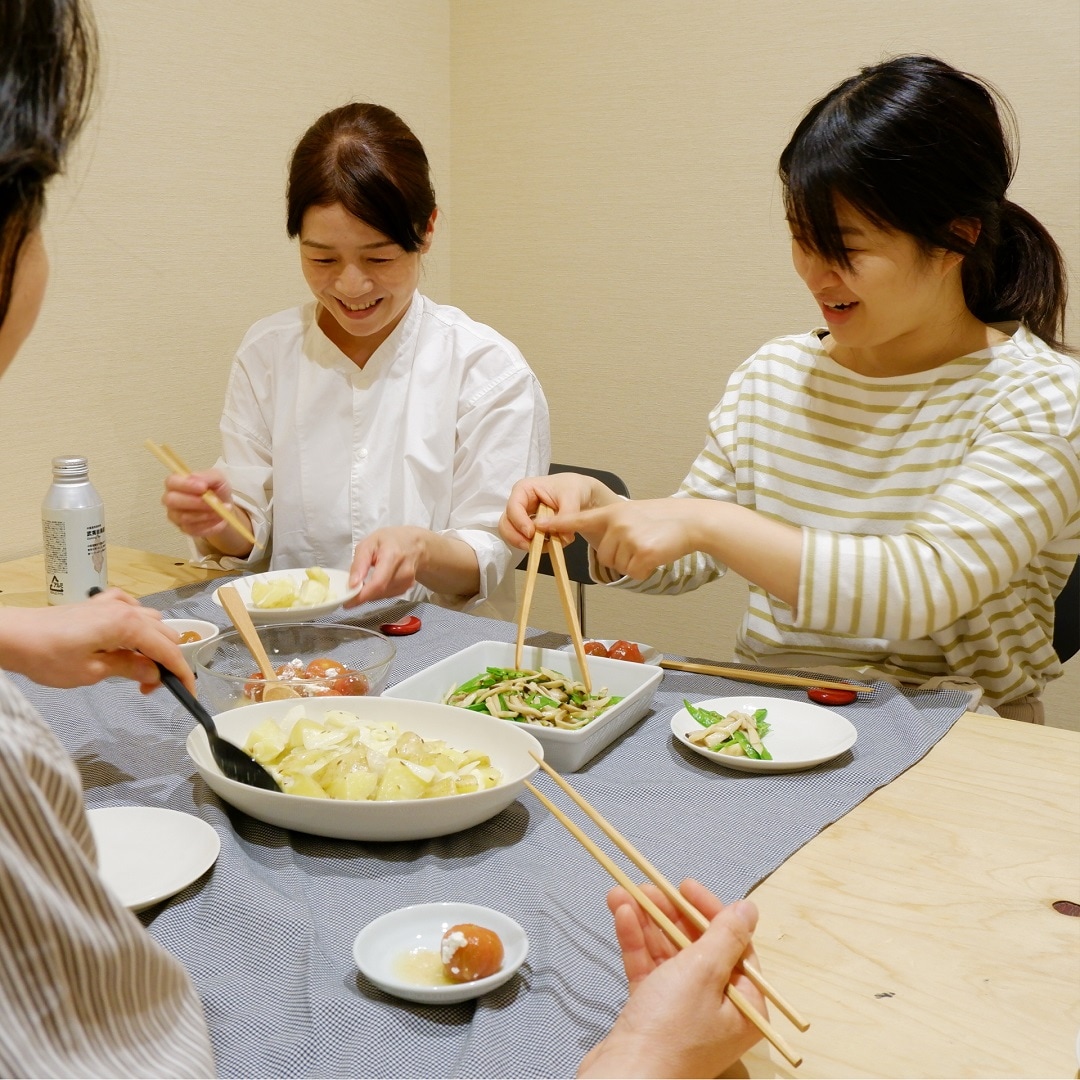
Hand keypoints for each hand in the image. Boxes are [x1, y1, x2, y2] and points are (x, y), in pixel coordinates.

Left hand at [0, 588, 194, 693]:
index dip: (182, 674)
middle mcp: (126, 610)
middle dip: (165, 661)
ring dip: (152, 644)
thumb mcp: (92, 672)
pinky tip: (125, 637)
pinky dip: (137, 624)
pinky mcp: (99, 604)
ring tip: (135, 667)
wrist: (13, 636)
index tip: (187, 692)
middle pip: (165, 635)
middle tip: (148, 685)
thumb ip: (129, 669)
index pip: (169, 651)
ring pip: (152, 621)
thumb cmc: (47, 655)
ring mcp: (113, 604)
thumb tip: (154, 674)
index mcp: (128, 625)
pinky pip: (132, 608)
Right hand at [162, 467, 252, 555]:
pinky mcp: (185, 529)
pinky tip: (220, 519)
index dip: (185, 485)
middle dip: (195, 502)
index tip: (203, 488)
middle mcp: (171, 499)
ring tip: (222, 510)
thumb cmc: (216, 489)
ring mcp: (176, 516)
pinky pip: (193, 529)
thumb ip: (207, 477)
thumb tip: (198, 481)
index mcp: (176, 483)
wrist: (224, 506)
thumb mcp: (218, 478)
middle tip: (215, 502)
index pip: (171, 482)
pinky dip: (210, 524)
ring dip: (206, 514)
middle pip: (172, 501)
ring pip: (184, 517)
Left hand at [344, 526, 431, 607]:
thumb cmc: (390, 540)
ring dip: (370, 592)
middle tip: (351, 589)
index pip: (378, 583)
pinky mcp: (407, 588)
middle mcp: (403, 571)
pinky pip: (387, 595)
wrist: (415, 544)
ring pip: (382, 595)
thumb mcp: (369, 544)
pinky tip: (377, 581)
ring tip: (365, 580)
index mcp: (392, 556)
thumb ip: (359, 564)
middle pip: (379, 591)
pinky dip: (378, 592)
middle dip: (362, 594)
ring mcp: (408, 582)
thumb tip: (351, 585)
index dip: (362, 596)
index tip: (347, 602)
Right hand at [499, 472, 618, 550]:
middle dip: (517, 538)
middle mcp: (519, 503)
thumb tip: (560, 537)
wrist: (580, 494)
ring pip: (512, 535)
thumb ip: (566, 515)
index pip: (513, 507)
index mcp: (524, 489)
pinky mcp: (528, 529)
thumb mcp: (573, 498)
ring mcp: (522, 517)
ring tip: (548, 546)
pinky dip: (536, 546)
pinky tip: (551, 544)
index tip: (531, 534)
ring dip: (527, 544)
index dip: (519, 522)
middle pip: (506, 524)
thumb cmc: (573, 488)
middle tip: (533, 547)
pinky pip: (524, 541)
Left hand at [550, 499, 702, 579]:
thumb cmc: (660, 519)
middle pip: (603, 555)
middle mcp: (617, 524)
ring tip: (647, 546)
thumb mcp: (630, 514)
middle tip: (638, 543)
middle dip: (619, 556)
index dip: (558, 523)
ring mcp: (630, 538)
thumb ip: (611, 526)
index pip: (579, 519)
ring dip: (631, 563)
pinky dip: (643, 570)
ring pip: (617, 566)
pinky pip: (632, 573)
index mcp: (611, 512)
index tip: (539, 525)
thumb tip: (601, 546)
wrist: (688, 521)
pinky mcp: (643, 553)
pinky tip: (654, 556)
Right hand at [578, 879, 764, 1078]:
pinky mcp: (651, 1013)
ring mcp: (682, 1011)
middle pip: (698, 947)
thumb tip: (749, 909)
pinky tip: (621, 916)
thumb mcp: (702, 973)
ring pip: (668, 954)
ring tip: (622, 894)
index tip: (686, 887)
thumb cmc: (669, 1031)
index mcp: (744, 1007)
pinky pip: (648, 969)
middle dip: (671, 914)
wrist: (623, 1078)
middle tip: (648, 888)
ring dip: (647, 922)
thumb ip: (724, 936)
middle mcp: (717, 1010)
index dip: (710, 912)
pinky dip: (636, 943)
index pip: (735, 946)